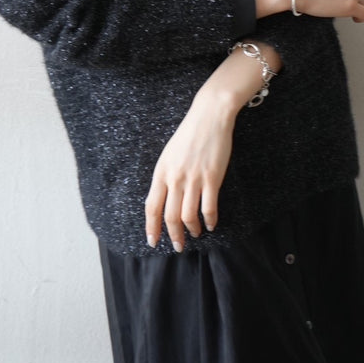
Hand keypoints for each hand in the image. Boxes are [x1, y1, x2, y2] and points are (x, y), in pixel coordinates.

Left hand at [144, 96, 233, 251]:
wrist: (209, 116)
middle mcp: (175, 178)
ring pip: (188, 216)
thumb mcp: (169, 154)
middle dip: (173, 236)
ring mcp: (194, 178)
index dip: (152, 228)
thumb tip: (161, 199)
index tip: (153, 242)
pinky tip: (212, 224)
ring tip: (196, 234)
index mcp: (161, 172)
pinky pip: (209, 207)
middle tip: (178, 246)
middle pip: (170, 216)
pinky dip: (210, 220)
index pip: (151, 207)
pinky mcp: (212, 177)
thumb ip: (164, 176)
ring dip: (192, 230)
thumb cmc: (189, 133)